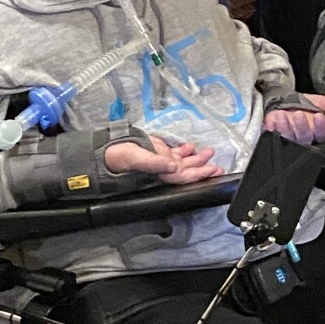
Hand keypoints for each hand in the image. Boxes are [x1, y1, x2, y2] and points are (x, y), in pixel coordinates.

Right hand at [105, 135, 223, 183]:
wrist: (106, 151)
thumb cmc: (118, 157)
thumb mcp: (136, 158)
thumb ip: (155, 162)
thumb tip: (174, 165)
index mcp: (160, 173)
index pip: (184, 177)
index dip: (199, 174)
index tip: (212, 170)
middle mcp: (163, 169)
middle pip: (187, 171)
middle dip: (203, 168)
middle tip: (218, 166)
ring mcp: (161, 160)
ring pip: (183, 162)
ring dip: (197, 158)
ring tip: (210, 153)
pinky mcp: (157, 152)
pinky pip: (174, 153)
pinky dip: (184, 150)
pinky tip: (190, 146)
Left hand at [264, 93, 324, 144]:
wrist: (281, 103)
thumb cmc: (299, 105)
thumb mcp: (312, 100)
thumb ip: (324, 103)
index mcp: (315, 130)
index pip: (321, 133)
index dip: (320, 126)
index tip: (319, 116)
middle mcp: (303, 137)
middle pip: (305, 137)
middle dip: (302, 126)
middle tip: (299, 114)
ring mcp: (288, 139)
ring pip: (289, 139)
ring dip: (285, 127)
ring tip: (282, 114)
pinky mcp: (274, 137)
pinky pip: (273, 136)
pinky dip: (272, 128)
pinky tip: (271, 121)